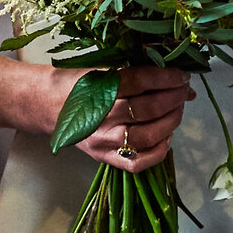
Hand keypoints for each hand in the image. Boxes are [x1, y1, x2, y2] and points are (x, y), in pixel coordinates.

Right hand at [64, 66, 190, 173]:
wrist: (49, 106)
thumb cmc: (80, 84)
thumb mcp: (103, 70)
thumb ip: (138, 74)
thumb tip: (179, 80)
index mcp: (101, 87)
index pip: (142, 81)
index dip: (168, 77)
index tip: (183, 75)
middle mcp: (103, 115)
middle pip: (148, 108)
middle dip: (174, 98)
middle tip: (184, 91)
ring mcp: (104, 140)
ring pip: (147, 135)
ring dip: (171, 122)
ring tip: (178, 110)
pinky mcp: (105, 157)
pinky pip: (138, 162)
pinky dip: (159, 151)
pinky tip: (167, 136)